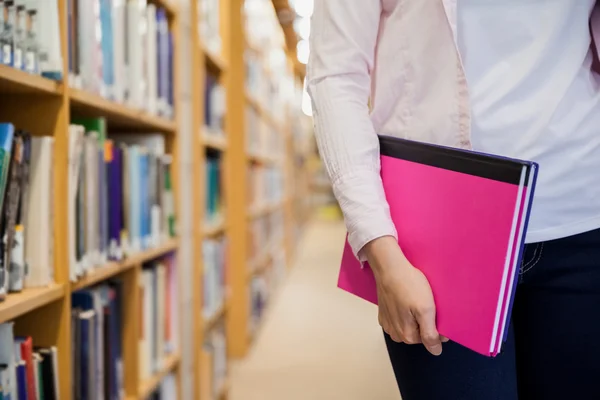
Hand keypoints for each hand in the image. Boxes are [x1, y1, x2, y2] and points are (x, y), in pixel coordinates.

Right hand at [363, 236, 447, 355]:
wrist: (389, 268)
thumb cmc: (409, 285)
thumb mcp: (426, 309)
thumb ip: (430, 334)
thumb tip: (436, 351)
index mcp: (406, 335)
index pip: (430, 340)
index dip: (437, 327)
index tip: (436, 311)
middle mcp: (395, 333)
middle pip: (418, 335)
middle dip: (424, 322)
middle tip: (425, 303)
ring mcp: (388, 323)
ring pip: (408, 327)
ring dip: (414, 318)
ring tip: (415, 300)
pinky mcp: (384, 313)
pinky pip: (398, 320)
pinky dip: (404, 313)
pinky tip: (405, 300)